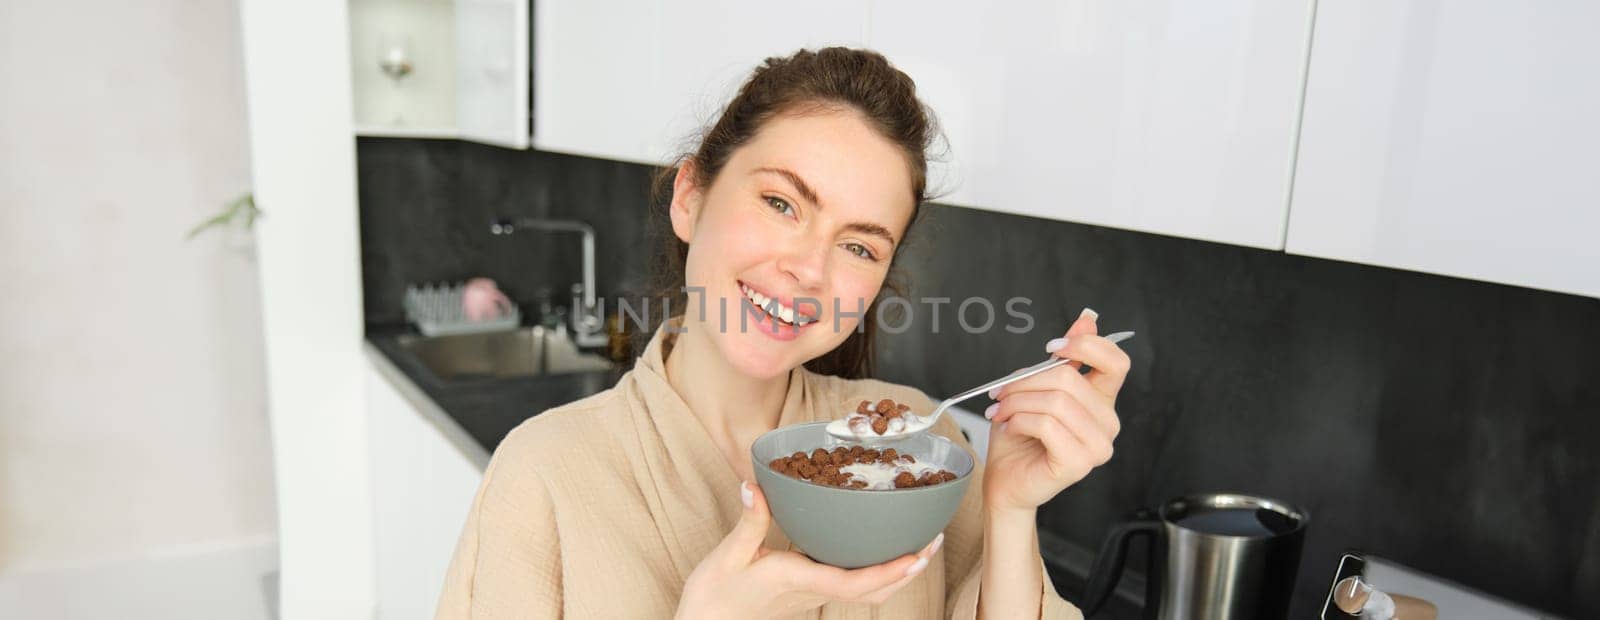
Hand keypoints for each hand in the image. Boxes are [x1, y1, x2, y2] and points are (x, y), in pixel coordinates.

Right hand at [675, 481, 942, 618]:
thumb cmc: (712, 598)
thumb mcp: (727, 555)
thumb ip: (749, 520)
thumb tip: (755, 484)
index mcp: (797, 580)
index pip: (852, 583)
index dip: (888, 571)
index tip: (916, 554)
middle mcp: (811, 592)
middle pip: (872, 591)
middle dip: (907, 569)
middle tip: (933, 542)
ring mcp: (811, 597)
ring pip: (865, 594)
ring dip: (897, 574)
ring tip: (919, 548)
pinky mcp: (806, 596)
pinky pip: (851, 589)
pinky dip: (875, 574)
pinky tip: (880, 553)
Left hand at [981, 310, 1131, 513]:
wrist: (1005, 480)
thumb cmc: (1019, 437)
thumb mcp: (1036, 387)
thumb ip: (1062, 358)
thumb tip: (1087, 319)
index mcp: (1100, 401)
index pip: (1116, 362)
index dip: (1085, 346)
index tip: (1053, 348)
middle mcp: (1107, 424)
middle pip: (1071, 380)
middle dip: (1026, 381)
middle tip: (1001, 392)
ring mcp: (1097, 446)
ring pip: (1056, 402)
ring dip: (1018, 402)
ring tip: (1002, 412)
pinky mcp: (1079, 463)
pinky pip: (1047, 425)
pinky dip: (1019, 421)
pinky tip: (1011, 428)